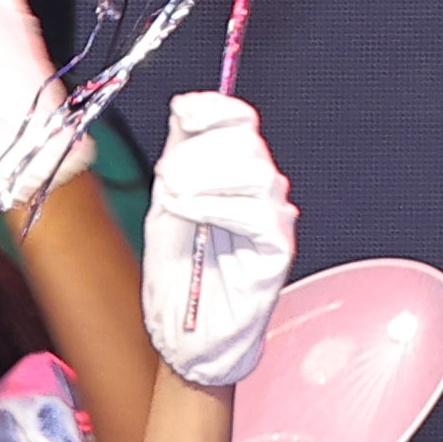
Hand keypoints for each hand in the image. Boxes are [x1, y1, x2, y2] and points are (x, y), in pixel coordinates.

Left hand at [140, 93, 296, 389]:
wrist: (185, 335)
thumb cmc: (177, 276)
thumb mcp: (165, 203)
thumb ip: (179, 155)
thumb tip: (185, 107)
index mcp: (235, 175)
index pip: (239, 121)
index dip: (214, 109)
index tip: (185, 110)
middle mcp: (261, 192)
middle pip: (244, 142)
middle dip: (199, 152)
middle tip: (168, 177)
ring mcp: (274, 218)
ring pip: (253, 171)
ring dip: (204, 177)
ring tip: (173, 199)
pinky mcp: (277, 248)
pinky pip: (256, 212)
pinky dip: (215, 205)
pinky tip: (189, 213)